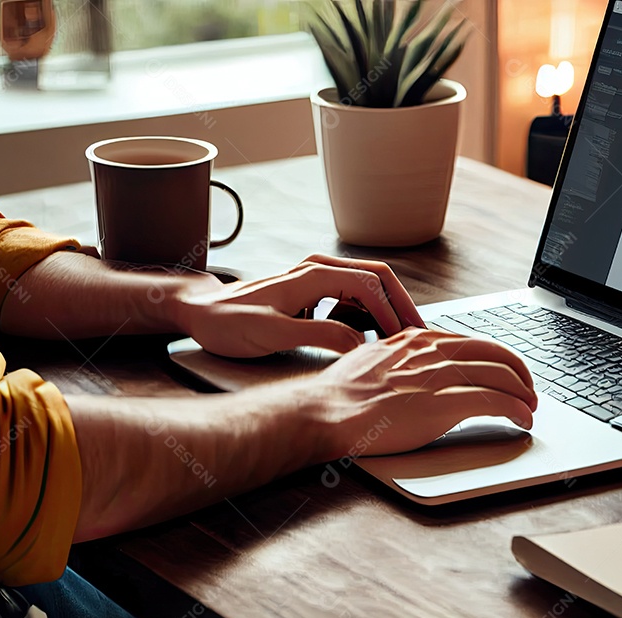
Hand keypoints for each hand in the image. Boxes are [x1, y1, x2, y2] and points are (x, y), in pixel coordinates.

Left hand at [174, 254, 426, 356]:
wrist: (200, 313)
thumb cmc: (228, 323)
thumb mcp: (271, 335)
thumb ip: (318, 337)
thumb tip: (360, 344)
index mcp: (314, 275)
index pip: (371, 284)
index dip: (393, 312)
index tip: (404, 340)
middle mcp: (319, 269)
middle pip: (379, 278)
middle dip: (402, 305)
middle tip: (421, 336)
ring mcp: (317, 278)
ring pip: (370, 287)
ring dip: (389, 310)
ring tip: (404, 341)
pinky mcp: (314, 292)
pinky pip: (355, 297)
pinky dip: (372, 315)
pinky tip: (375, 339)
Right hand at [289, 327, 538, 459]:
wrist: (327, 410)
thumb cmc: (341, 392)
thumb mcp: (374, 359)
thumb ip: (400, 358)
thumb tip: (413, 369)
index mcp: (418, 339)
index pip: (472, 341)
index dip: (497, 358)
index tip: (506, 373)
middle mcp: (433, 351)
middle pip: (495, 353)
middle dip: (519, 372)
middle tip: (528, 391)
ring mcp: (439, 376)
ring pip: (501, 375)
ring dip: (523, 393)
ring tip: (530, 408)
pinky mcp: (443, 403)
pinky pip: (494, 401)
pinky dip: (516, 409)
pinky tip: (522, 420)